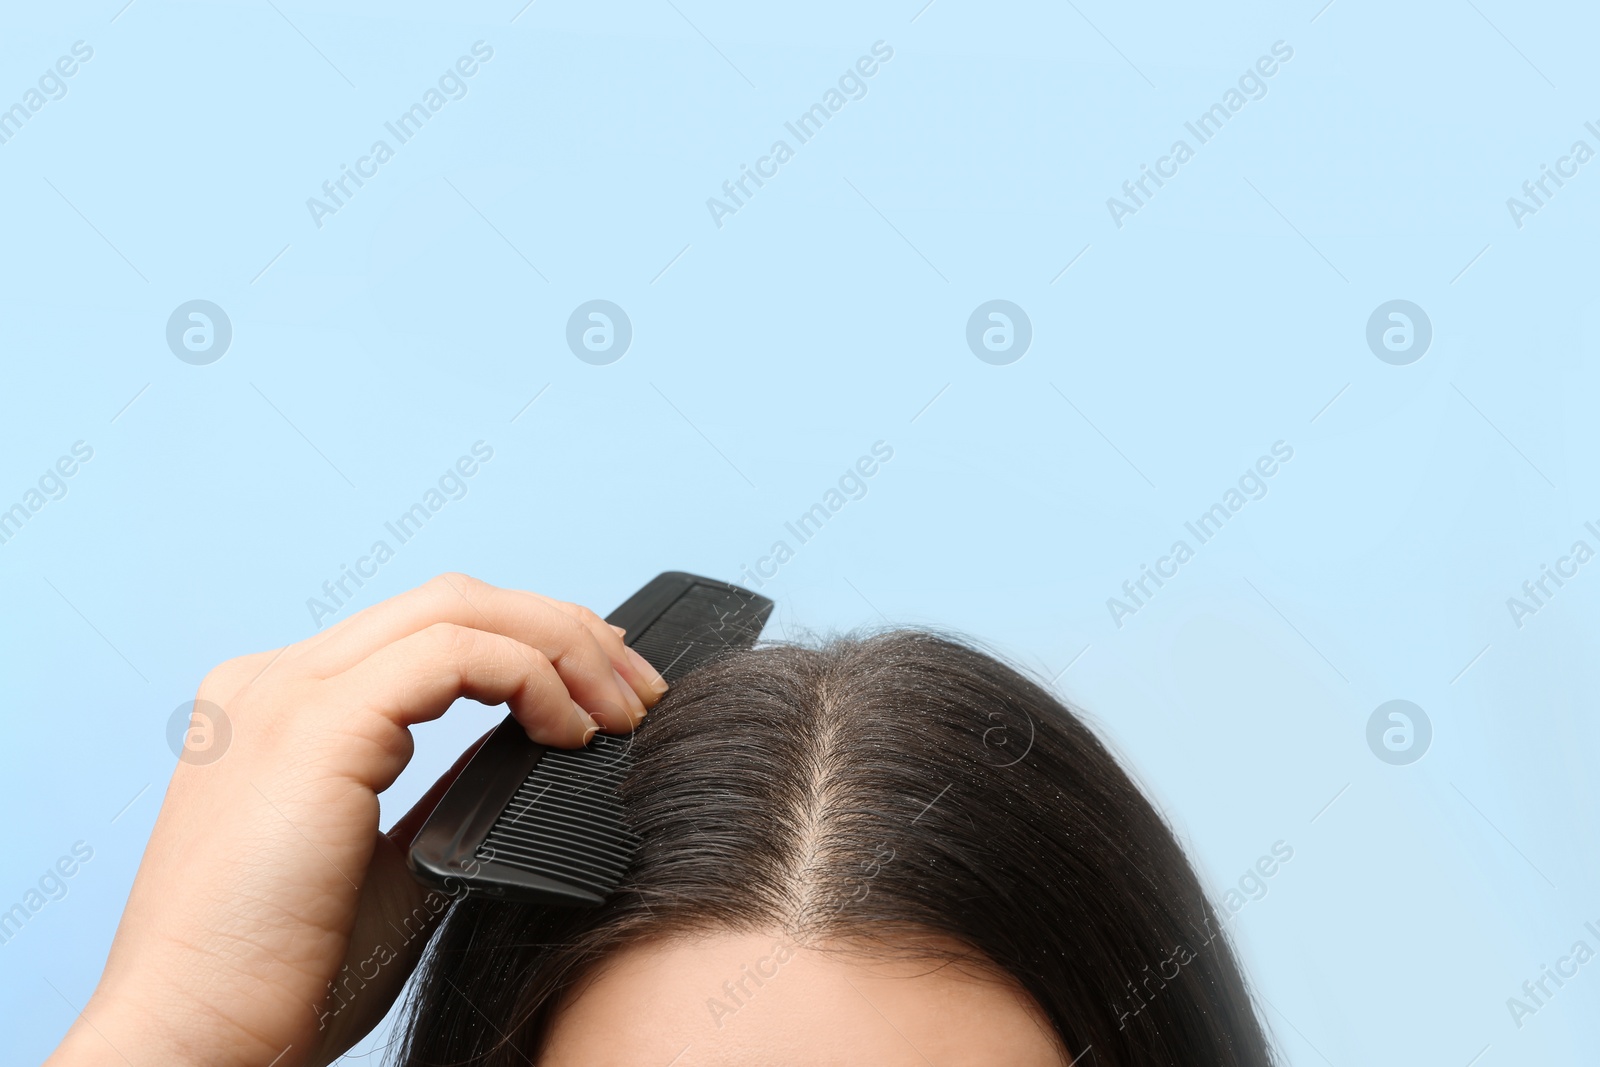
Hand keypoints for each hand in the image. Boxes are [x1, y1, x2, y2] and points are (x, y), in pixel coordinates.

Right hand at [47, 574, 667, 1066]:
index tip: (606, 691)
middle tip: (640, 690)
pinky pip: (455, 655)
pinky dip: (531, 678)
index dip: (533, 641)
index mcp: (284, 705)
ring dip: (564, 648)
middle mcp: (278, 678)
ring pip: (461, 607)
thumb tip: (531, 755)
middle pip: (455, 598)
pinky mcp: (314, 723)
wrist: (197, 1042)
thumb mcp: (389, 863)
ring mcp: (289, 690)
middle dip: (566, 631)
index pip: (430, 628)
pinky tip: (570, 733)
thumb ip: (444, 793)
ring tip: (625, 711)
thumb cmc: (284, 978)